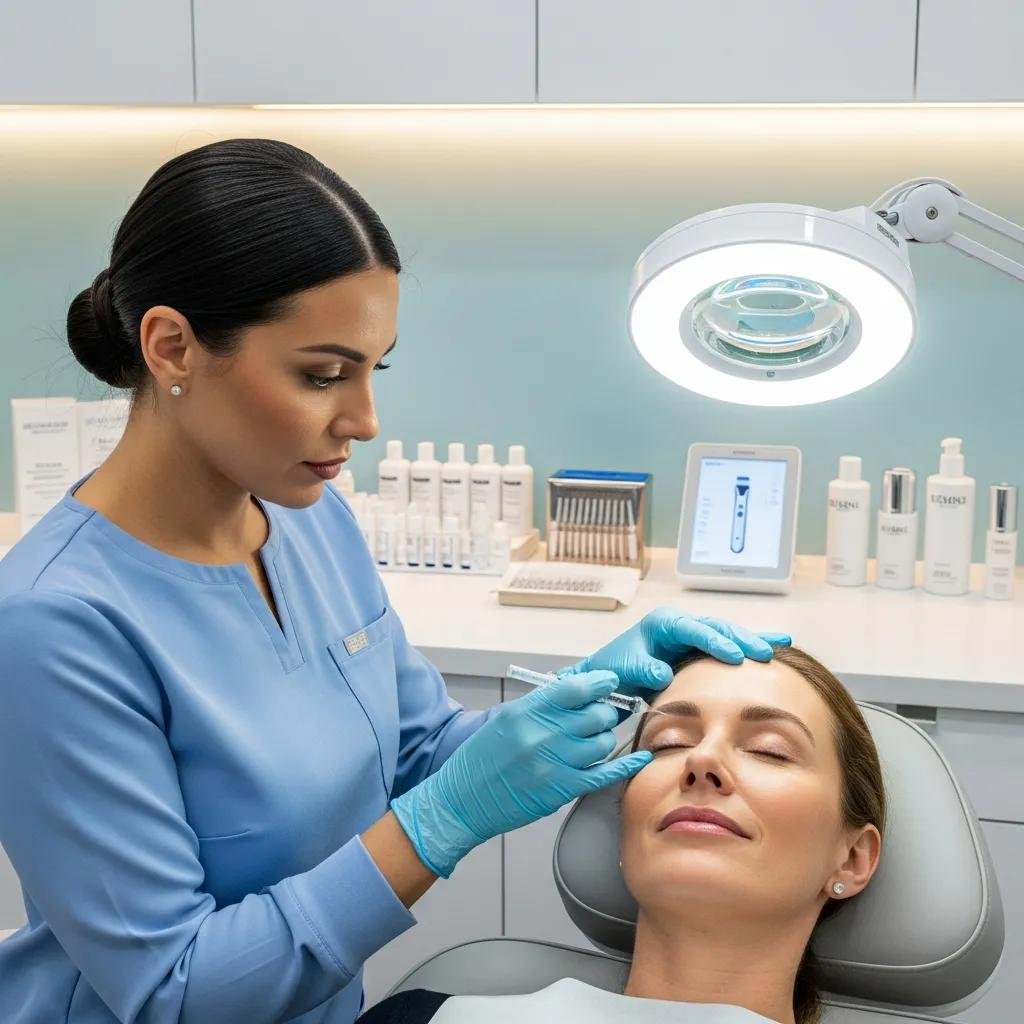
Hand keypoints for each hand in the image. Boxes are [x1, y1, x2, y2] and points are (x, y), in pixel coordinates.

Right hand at [390, 671, 651, 877]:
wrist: (462, 800)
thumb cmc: (482, 757)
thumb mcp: (506, 719)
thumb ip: (542, 705)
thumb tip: (580, 690)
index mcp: (527, 711)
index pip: (577, 688)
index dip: (600, 682)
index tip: (610, 681)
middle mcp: (542, 734)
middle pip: (596, 715)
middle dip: (605, 712)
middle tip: (603, 714)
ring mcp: (553, 763)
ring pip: (603, 742)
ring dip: (605, 738)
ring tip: (596, 739)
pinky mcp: (561, 790)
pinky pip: (605, 774)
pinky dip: (627, 765)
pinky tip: (640, 758)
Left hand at [558, 607, 790, 701]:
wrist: (608, 677)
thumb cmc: (614, 669)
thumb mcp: (626, 669)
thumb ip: (644, 670)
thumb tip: (663, 674)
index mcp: (664, 623)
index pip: (695, 630)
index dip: (717, 642)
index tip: (736, 657)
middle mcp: (681, 625)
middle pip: (718, 627)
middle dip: (743, 639)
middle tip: (766, 653)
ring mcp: (691, 636)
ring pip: (727, 634)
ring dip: (752, 640)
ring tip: (782, 644)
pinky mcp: (697, 650)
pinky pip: (726, 647)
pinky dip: (746, 647)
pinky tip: (773, 647)